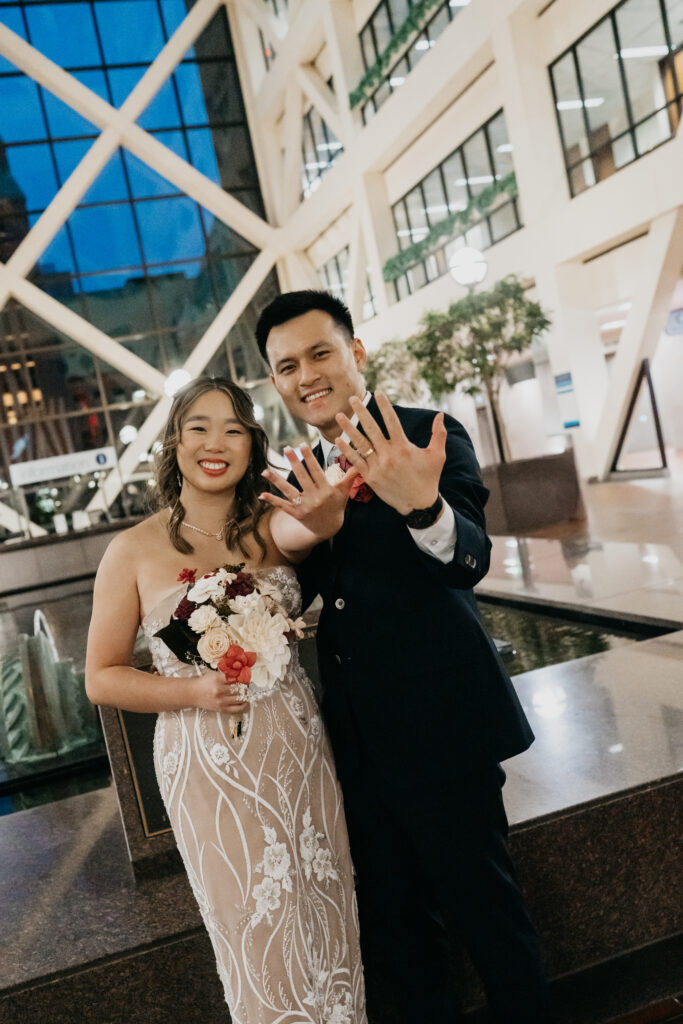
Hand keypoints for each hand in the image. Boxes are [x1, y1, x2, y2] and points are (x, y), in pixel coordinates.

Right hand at [192, 670, 249, 713]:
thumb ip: (225, 674)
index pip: (236, 678)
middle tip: (248, 684)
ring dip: (246, 694)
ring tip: (247, 692)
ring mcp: (221, 701)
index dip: (243, 677)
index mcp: (217, 679)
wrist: (193, 694)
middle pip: (239, 688)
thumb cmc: (204, 683)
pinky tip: (245, 701)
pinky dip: (243, 705)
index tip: (246, 677)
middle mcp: (219, 690)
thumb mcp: (213, 674)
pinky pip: (236, 708)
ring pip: (240, 698)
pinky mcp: (221, 709)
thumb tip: (239, 673)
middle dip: (246, 686)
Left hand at [259, 444, 359, 541]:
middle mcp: (315, 498)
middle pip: (302, 477)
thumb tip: (360, 463)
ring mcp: (304, 506)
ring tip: (264, 470)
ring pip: (288, 491)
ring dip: (276, 481)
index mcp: (326, 490)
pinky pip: (283, 506)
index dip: (309, 458)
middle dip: (294, 462)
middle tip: (286, 448)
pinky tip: (261, 495)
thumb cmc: (337, 506)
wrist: (329, 529)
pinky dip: (272, 501)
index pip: (316, 471)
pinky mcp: (297, 514)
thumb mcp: (344, 492)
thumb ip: (350, 477)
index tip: (302, 445)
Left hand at [335, 391, 446, 515]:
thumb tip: (440, 415)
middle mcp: (389, 455)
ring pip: (360, 444)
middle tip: (352, 398)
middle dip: (361, 412)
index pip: (392, 421)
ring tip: (339, 416)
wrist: (418, 504)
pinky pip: (356, 461)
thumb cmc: (429, 478)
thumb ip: (439, 434)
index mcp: (403, 447)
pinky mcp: (370, 477)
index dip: (384, 406)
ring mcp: (378, 466)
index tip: (378, 392)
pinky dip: (347, 450)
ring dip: (348, 428)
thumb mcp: (438, 455)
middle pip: (371, 429)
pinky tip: (338, 439)